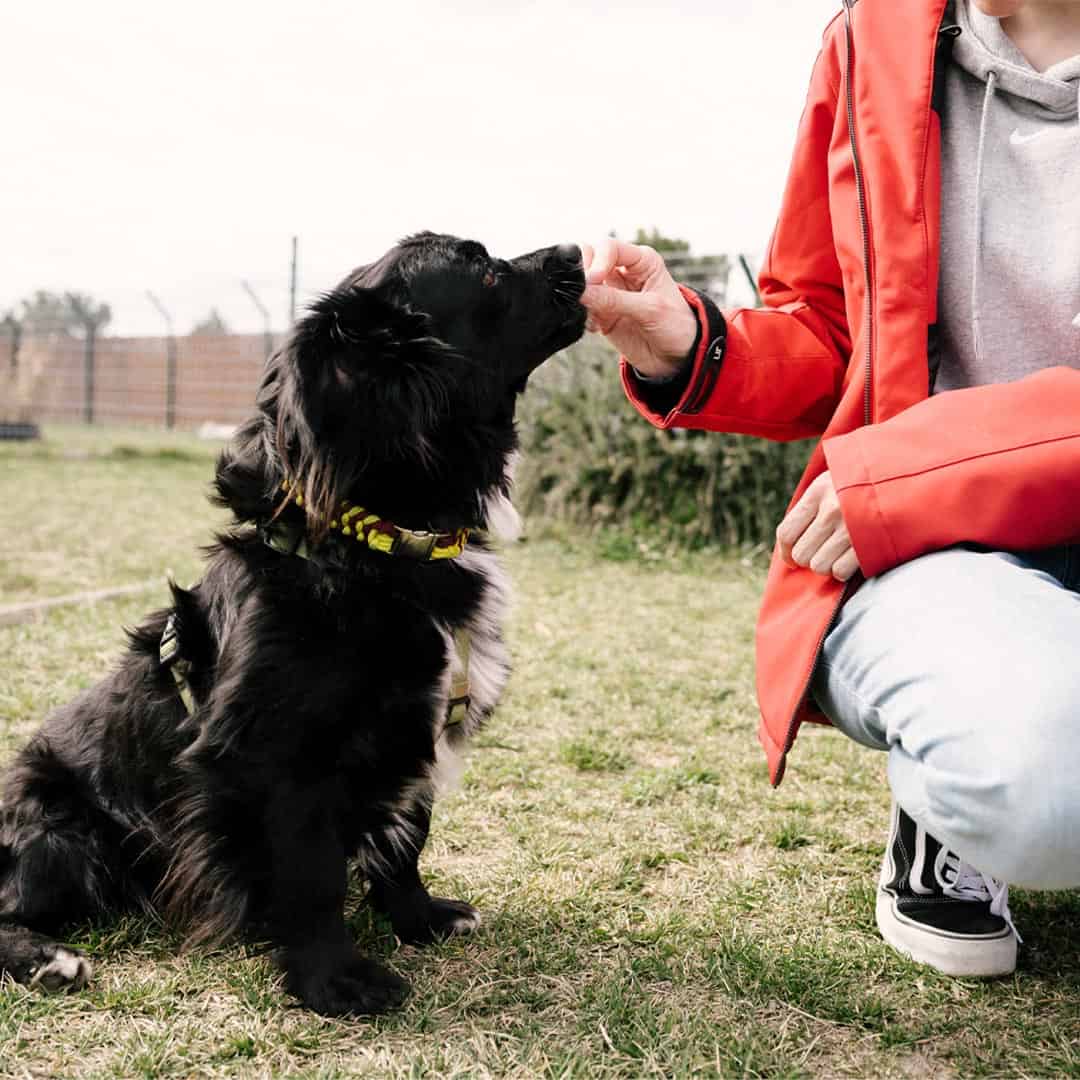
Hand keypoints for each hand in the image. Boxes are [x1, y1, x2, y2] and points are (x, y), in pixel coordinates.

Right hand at [580, 239, 697, 377]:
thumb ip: (615, 300)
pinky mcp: (601, 313)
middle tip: (585, 295)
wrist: (675, 358)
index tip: (593, 280)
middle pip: (589, 257)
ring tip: (593, 314)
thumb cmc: (676, 326)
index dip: (597, 261)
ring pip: (581, 282)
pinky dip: (582, 315)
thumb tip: (582, 292)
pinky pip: (581, 307)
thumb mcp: (650, 310)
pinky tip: (596, 327)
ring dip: (581, 297)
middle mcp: (622, 271)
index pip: (609, 247)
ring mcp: (610, 292)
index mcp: (641, 260)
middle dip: (583, 275)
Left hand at [776, 471, 861, 580]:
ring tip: (839, 554)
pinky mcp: (868, 544)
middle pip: (801, 555)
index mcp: (818, 491)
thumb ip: (814, 507)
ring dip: (827, 566)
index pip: (787, 532)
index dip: (786, 552)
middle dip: (809, 559)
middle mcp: (831, 509)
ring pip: (819, 566)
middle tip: (823, 553)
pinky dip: (843, 571)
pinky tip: (851, 560)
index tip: (792, 559)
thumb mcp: (835, 482)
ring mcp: (850, 528)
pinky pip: (840, 572)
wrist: (912, 476)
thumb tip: (791, 545)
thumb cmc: (867, 484)